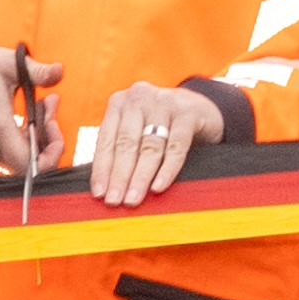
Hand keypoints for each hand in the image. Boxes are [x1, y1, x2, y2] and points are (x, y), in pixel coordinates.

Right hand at [0, 41, 68, 170]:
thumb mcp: (9, 63)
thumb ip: (37, 71)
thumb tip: (59, 70)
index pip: (29, 165)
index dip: (50, 155)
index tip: (54, 128)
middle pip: (30, 160)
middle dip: (47, 136)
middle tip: (49, 105)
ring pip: (18, 157)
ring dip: (35, 135)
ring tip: (39, 104)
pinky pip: (6, 154)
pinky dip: (19, 139)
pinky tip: (21, 117)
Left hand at [92, 81, 227, 204]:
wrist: (199, 108)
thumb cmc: (161, 126)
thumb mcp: (137, 129)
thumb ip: (120, 150)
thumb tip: (104, 189)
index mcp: (119, 103)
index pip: (106, 140)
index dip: (101, 169)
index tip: (98, 194)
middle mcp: (139, 98)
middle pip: (126, 144)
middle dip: (119, 176)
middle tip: (114, 201)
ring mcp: (164, 102)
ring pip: (150, 147)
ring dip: (140, 177)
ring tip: (133, 199)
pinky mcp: (188, 112)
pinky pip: (176, 146)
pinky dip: (167, 169)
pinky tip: (158, 187)